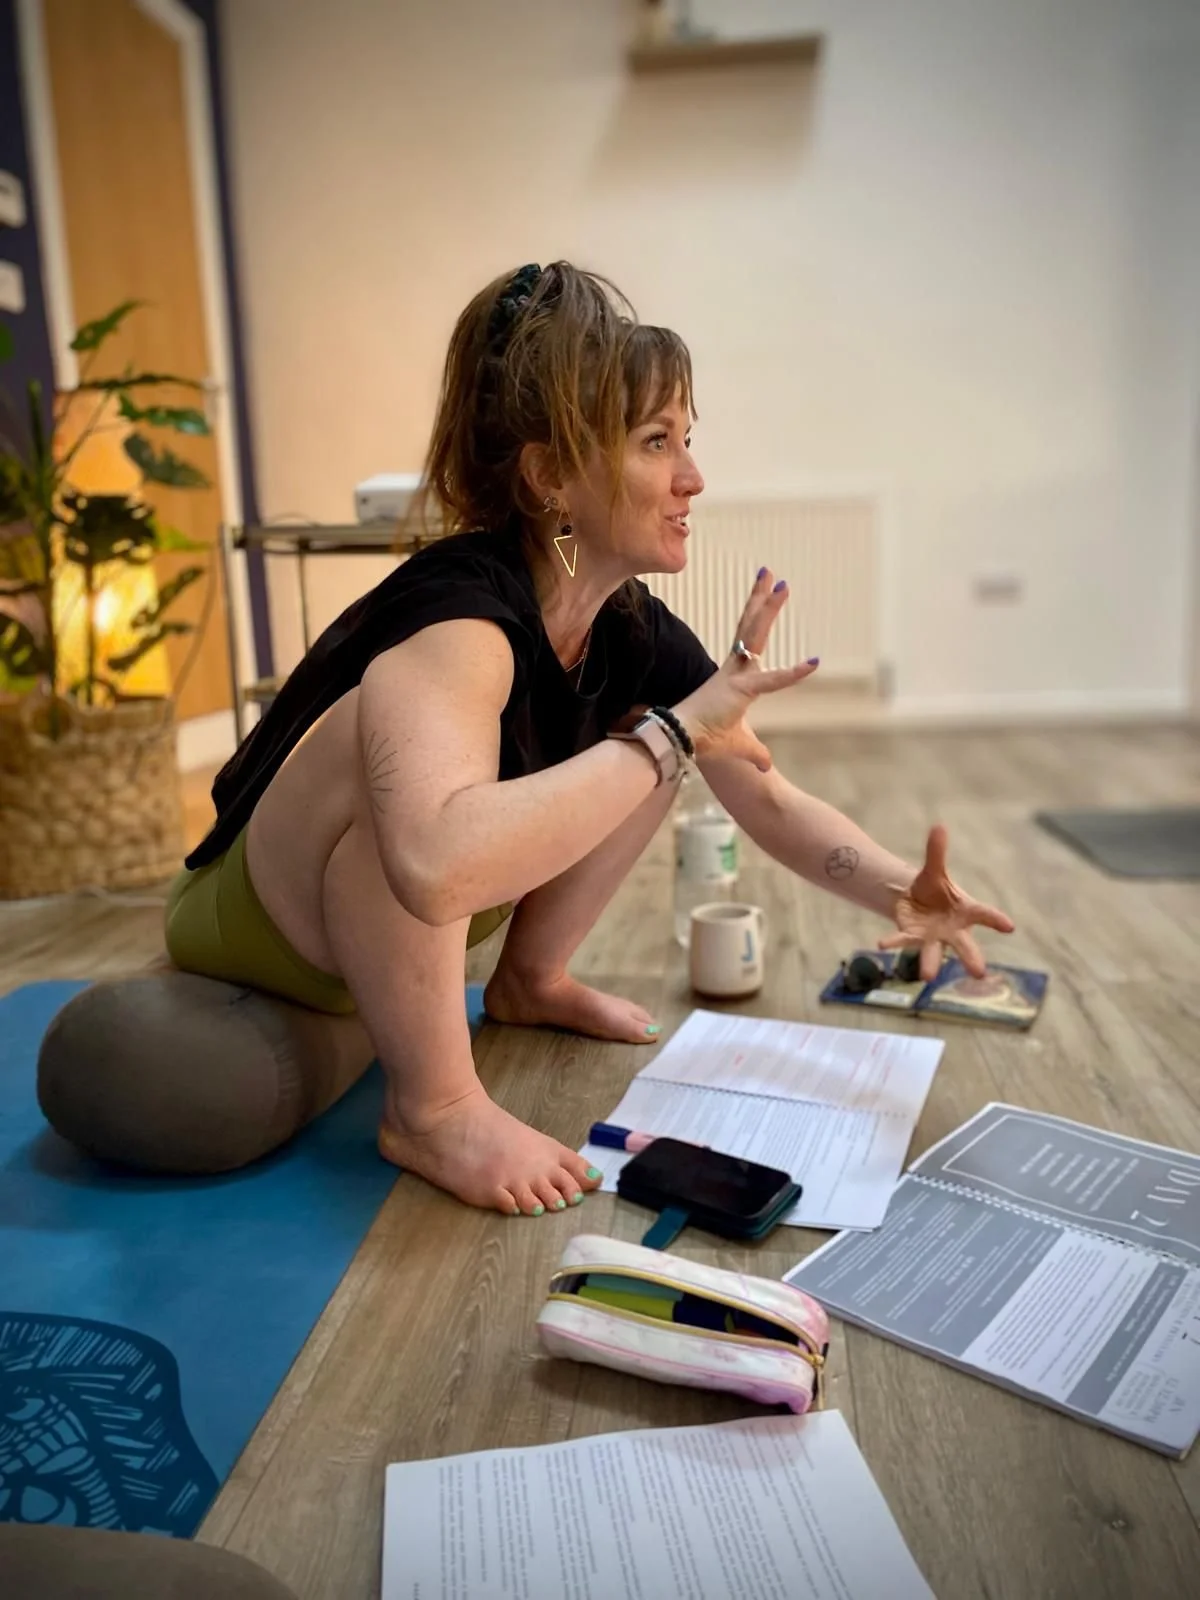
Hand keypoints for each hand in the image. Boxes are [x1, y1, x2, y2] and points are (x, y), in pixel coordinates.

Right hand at [673, 568, 818, 770]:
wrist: (680, 742)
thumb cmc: (703, 740)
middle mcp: (732, 670)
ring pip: (753, 635)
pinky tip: (813, 663)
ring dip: (768, 609)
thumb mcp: (738, 745)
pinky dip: (793, 675)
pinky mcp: (739, 691)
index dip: (758, 617)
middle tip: (771, 573)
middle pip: (749, 626)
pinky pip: (771, 682)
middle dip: (761, 599)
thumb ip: (756, 753)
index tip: (766, 595)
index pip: (747, 640)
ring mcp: (735, 676)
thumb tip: (767, 767)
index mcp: (731, 677)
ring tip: (781, 583)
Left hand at [879, 824, 1014, 978]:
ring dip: (930, 963)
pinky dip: (892, 941)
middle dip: (971, 959)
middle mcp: (953, 929)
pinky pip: (902, 940)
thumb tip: (939, 826)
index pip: (984, 915)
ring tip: (927, 977)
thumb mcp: (934, 869)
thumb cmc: (933, 888)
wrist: (914, 899)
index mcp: (966, 910)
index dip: (996, 920)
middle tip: (980, 973)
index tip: (1009, 927)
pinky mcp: (911, 936)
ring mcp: (933, 937)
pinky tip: (880, 943)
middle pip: (965, 945)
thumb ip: (936, 852)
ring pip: (934, 952)